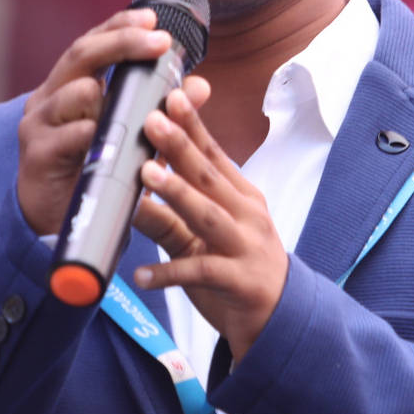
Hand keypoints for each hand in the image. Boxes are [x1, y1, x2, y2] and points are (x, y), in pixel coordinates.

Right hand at [16, 8, 175, 234]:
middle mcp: (49, 96)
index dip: (121, 26)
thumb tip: (201, 86)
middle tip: (158, 40)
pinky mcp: (36, 153)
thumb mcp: (135, 138)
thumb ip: (163, 111)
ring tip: (133, 109)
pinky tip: (107, 137)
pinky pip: (68, 134)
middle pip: (81, 53)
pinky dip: (93, 133)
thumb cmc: (94, 171)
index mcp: (69, 84)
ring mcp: (38, 123)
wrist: (54, 221)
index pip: (94, 42)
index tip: (153, 18)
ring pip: (76, 92)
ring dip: (111, 96)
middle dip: (122, 42)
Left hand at [130, 79, 289, 358]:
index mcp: (241, 196)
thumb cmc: (237, 266)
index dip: (193, 124)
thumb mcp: (208, 231)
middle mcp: (247, 215)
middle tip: (152, 121)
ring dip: (177, 193)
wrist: (278, 318)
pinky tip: (140, 275)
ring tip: (147, 175)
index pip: (214, 154)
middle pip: (210, 176)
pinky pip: (199, 273)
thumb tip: (136, 175)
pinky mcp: (238, 282)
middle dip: (180, 146)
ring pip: (208, 216)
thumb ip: (175, 204)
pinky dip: (168, 274)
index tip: (171, 95)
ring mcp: (245, 248)